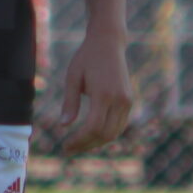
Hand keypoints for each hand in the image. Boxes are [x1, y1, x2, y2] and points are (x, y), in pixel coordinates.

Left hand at [57, 26, 134, 154]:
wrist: (109, 42)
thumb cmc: (87, 58)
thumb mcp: (73, 77)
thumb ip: (70, 102)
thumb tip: (63, 125)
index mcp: (104, 93)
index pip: (93, 127)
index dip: (79, 140)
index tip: (65, 146)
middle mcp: (119, 99)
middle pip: (105, 134)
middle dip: (86, 145)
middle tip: (68, 149)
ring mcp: (127, 101)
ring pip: (114, 133)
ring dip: (96, 142)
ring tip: (78, 144)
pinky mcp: (129, 101)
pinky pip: (119, 125)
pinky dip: (105, 134)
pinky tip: (90, 135)